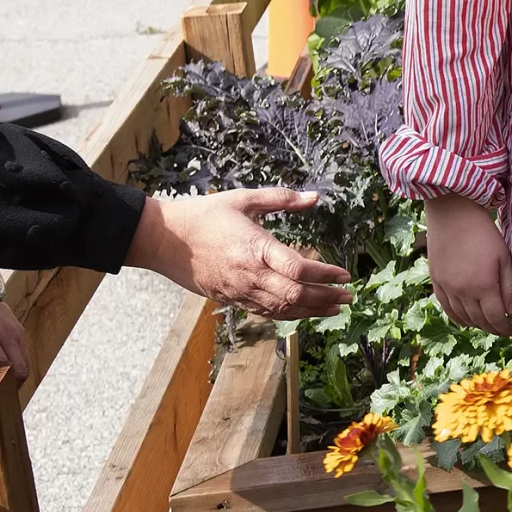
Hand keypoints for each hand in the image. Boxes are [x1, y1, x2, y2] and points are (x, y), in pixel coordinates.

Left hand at [0, 286, 28, 372]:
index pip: (2, 367)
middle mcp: (5, 331)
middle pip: (20, 368)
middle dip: (12, 385)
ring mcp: (14, 328)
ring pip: (24, 361)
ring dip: (14, 374)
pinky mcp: (17, 326)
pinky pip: (22, 351)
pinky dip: (14, 362)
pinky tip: (0, 367)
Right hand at [127, 190, 351, 316]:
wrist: (162, 239)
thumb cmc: (203, 215)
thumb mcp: (243, 199)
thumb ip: (281, 198)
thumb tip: (315, 196)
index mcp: (255, 247)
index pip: (298, 268)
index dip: (325, 274)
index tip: (344, 274)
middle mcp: (249, 273)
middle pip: (295, 295)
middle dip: (326, 297)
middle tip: (349, 296)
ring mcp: (239, 289)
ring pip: (283, 309)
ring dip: (313, 310)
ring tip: (336, 307)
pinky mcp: (231, 298)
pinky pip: (266, 312)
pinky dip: (290, 314)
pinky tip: (306, 311)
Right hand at [424, 195, 511, 334]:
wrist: (453, 215)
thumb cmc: (485, 233)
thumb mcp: (505, 258)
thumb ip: (510, 287)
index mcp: (483, 286)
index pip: (496, 319)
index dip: (506, 329)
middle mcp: (462, 291)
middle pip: (479, 321)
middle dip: (494, 329)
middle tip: (504, 329)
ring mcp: (447, 287)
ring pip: (462, 318)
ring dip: (477, 325)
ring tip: (489, 324)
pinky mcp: (436, 281)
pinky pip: (446, 308)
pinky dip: (458, 318)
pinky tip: (467, 319)